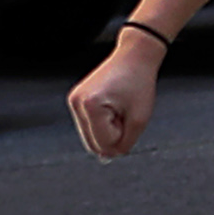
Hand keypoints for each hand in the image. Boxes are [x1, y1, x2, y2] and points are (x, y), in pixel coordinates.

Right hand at [69, 33, 162, 162]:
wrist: (134, 56)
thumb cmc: (139, 83)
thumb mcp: (139, 120)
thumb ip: (124, 144)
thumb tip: (106, 158)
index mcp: (90, 105)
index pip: (104, 144)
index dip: (123, 135)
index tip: (129, 114)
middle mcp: (76, 103)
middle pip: (92, 144)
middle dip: (113, 136)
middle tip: (125, 114)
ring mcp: (73, 101)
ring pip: (90, 137)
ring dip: (108, 130)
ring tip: (119, 108)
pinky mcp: (76, 100)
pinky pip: (89, 126)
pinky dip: (103, 123)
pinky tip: (113, 106)